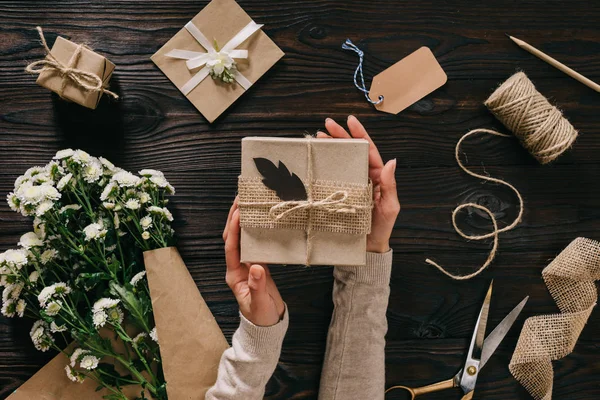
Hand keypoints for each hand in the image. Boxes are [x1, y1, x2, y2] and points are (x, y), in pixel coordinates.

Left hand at [223, 198, 285, 325]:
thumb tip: (256, 267)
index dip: (234, 229)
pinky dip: (255, 229)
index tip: (239, 213)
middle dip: (234, 218)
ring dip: (243, 220)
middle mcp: (238, 266)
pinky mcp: (258, 264)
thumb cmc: (262, 316)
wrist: (268, 324)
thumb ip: (258, 286)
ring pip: (242, 238)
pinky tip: (260, 219)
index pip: (231, 247)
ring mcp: (247, 264)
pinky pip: (253, 242)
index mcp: (234, 275)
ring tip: (248, 202)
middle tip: (240, 199)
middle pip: (232, 238)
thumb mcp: (260, 303)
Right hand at [318, 116, 399, 252]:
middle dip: (341, 136)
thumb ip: (390, 185)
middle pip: (353, 151)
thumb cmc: (381, 229)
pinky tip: (316, 158)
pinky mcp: (339, 194)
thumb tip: (391, 161)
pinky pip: (332, 176)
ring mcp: (350, 185)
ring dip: (331, 147)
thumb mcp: (390, 207)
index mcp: (377, 177)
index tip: (350, 121)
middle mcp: (363, 177)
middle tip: (327, 124)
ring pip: (341, 161)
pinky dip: (324, 165)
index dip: (360, 134)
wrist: (367, 248)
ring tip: (319, 136)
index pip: (369, 151)